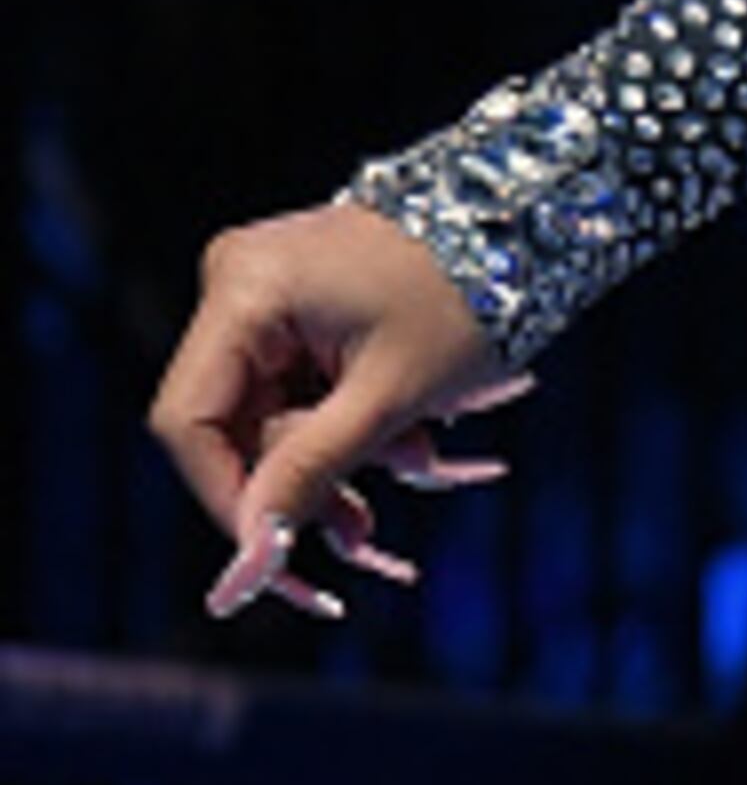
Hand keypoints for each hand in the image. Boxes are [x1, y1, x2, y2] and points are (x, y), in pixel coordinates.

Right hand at [148, 203, 521, 619]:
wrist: (522, 229)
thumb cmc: (466, 298)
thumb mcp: (389, 396)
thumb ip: (312, 468)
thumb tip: (255, 545)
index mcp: (244, 291)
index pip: (187, 421)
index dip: (225, 496)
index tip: (272, 555)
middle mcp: (237, 285)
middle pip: (232, 426)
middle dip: (300, 484)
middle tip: (363, 535)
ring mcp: (266, 297)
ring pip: (272, 417)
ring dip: (338, 459)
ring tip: (418, 458)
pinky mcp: (299, 312)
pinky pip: (301, 392)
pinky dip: (349, 427)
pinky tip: (410, 431)